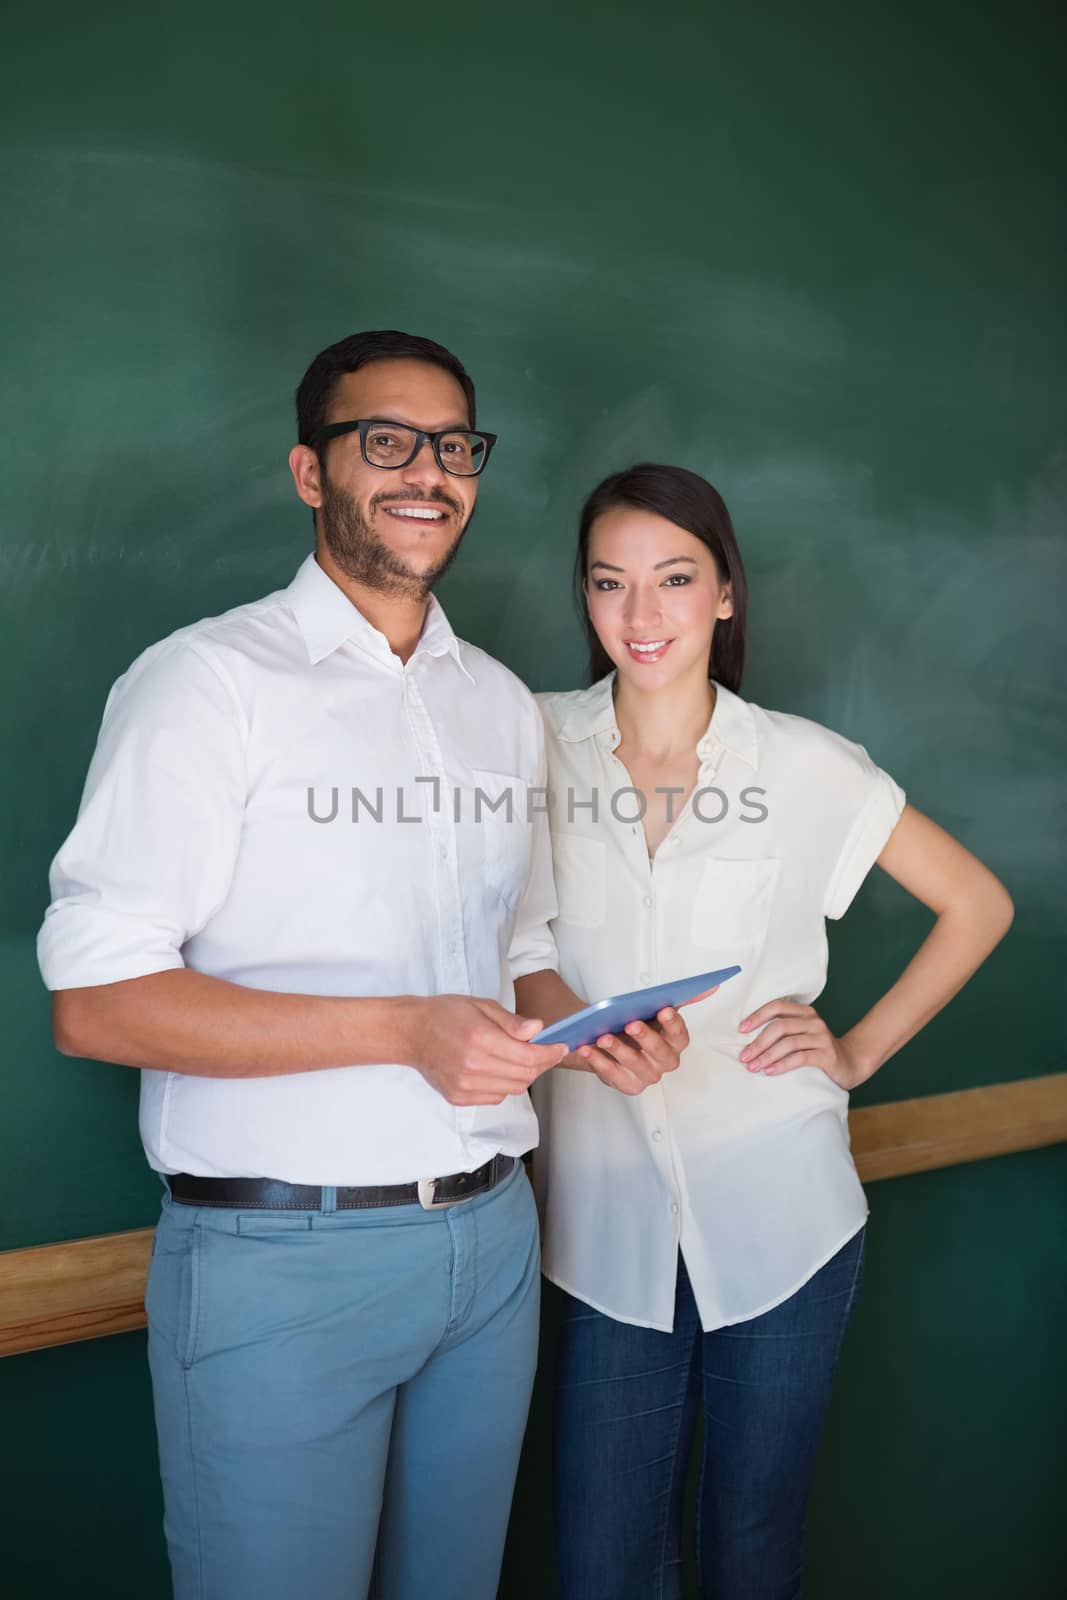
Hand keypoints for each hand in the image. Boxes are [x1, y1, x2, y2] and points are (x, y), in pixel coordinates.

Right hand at [404, 995, 567, 1105]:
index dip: (550, 1053)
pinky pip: (496, 1097)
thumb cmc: (445, 1014)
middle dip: (542, 1064)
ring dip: (525, 1075)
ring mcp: (465, 1086)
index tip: (561, 1047)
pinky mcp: (459, 1097)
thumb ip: (511, 1022)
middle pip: (524, 1075)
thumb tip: (538, 1029)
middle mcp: (473, 1066)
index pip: (528, 1056)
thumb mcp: (481, 1005)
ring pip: (513, 1089)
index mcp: (480, 1039)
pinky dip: (506, 1085)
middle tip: (547, 1052)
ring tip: (523, 1058)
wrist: (411, 1033)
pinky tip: (500, 1069)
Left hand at [574, 996, 706, 1095]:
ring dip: (618, 1050)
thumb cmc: (640, 1026)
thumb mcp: (658, 1011)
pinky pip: (611, 1074)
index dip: (672, 1024)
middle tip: (631, 1023)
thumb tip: (711, 986)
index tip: (664, 1009)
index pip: (679, 1036)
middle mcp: (664, 1062)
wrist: (614, 1043)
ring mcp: (646, 1076)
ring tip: (603, 1036)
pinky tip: (587, 1047)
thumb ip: (682, 999)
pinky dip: (598, 1061)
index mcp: (674, 1043)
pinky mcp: (627, 1085)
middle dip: (646, 1038)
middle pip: (659, 1053)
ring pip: (634, 1064)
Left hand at [738, 998, 866, 1088]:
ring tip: (753, 1067)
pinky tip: (770, 1071)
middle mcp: (814, 1021)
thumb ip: (783, 1032)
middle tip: (744, 1056)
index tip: (741, 1030)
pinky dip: (782, 1064)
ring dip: (767, 1055)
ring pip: (788, 1042)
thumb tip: (747, 1040)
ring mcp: (822, 1037)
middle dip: (758, 1042)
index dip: (758, 1016)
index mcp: (804, 1012)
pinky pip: (800, 1058)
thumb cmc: (818, 1050)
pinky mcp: (827, 1055)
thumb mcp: (801, 1036)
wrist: (851, 1063)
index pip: (778, 1006)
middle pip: (780, 1026)